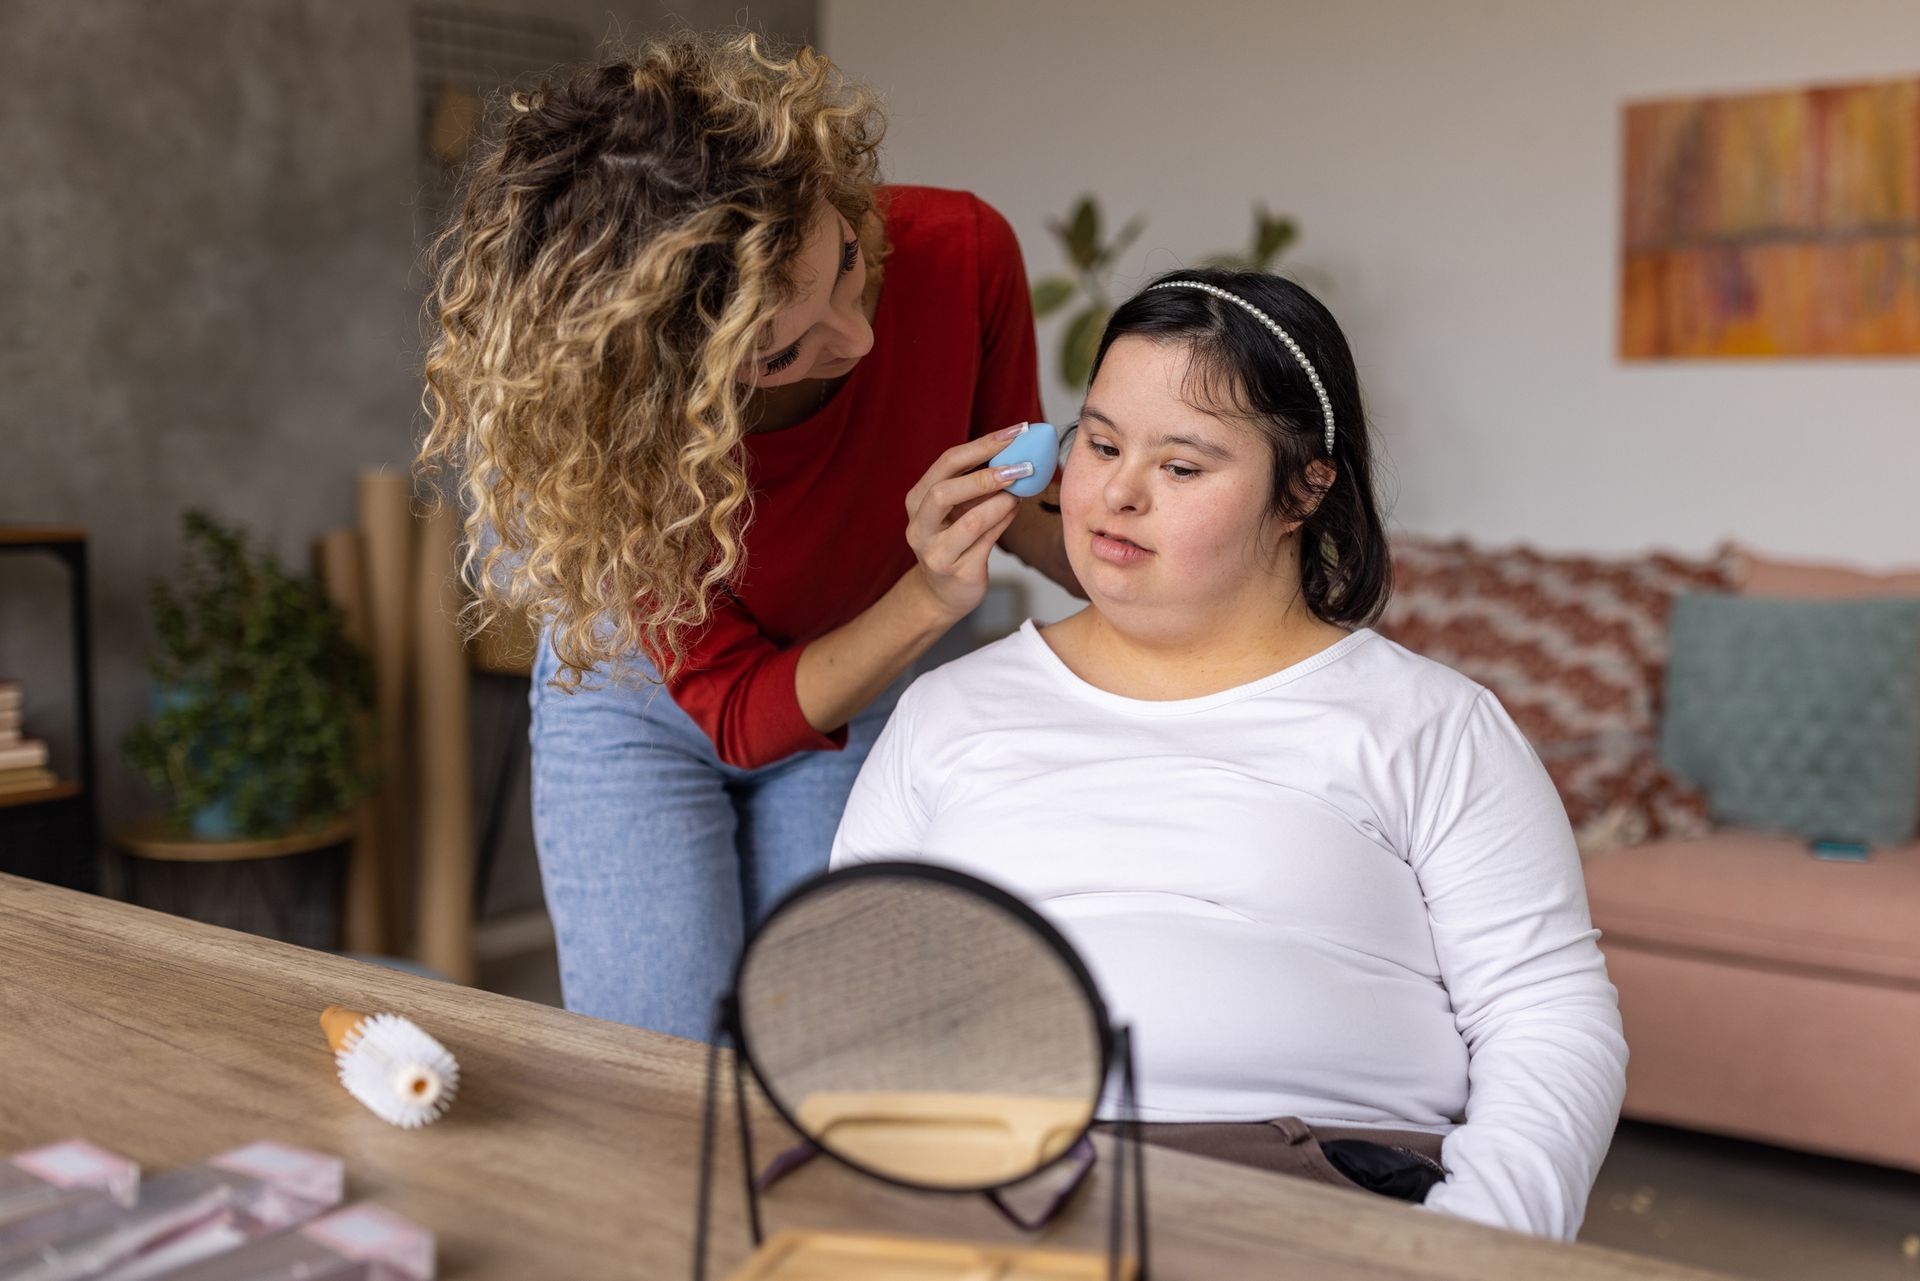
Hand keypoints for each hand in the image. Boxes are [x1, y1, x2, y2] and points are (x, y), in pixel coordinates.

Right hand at [903, 423, 1033, 622]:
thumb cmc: (954, 540)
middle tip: (1021, 466)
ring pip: (969, 522)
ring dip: (1001, 502)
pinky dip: (1004, 522)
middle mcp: (919, 526)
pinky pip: (986, 543)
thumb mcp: (956, 509)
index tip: (1016, 432)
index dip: (982, 445)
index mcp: (917, 500)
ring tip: (1022, 490)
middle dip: (985, 476)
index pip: (946, 463)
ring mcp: (935, 552)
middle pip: (944, 492)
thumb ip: (976, 484)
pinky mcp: (956, 572)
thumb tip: (1018, 453)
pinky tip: (1016, 509)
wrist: (944, 592)